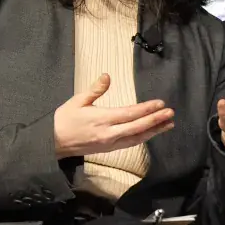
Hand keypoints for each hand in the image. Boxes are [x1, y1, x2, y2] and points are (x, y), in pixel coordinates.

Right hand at [54, 74, 174, 158]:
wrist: (53, 143)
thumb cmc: (64, 120)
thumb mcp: (77, 101)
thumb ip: (95, 89)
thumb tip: (107, 76)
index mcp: (102, 119)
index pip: (129, 114)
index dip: (146, 109)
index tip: (160, 103)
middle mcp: (109, 133)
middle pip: (137, 127)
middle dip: (156, 120)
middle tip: (171, 113)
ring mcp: (110, 143)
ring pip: (137, 138)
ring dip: (154, 131)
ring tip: (168, 124)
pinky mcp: (110, 149)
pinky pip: (130, 143)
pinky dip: (143, 137)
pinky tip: (152, 132)